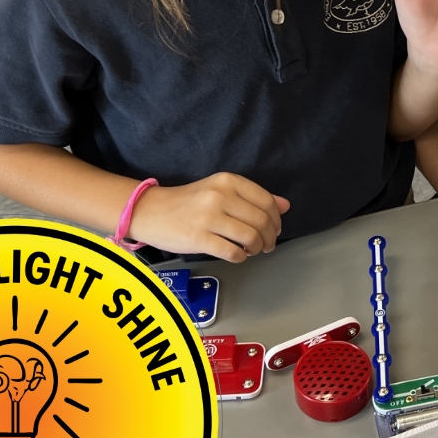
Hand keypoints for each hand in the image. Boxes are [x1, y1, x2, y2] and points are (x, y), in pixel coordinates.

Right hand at [128, 173, 289, 260]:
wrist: (151, 211)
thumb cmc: (189, 202)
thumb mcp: (221, 191)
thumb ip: (253, 197)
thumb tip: (285, 206)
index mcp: (228, 181)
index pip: (266, 201)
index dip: (276, 219)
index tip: (274, 228)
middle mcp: (220, 196)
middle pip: (261, 221)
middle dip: (270, 237)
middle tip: (267, 244)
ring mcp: (209, 217)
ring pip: (251, 237)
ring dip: (258, 248)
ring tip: (253, 250)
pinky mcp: (199, 238)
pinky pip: (233, 252)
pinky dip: (241, 257)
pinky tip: (238, 255)